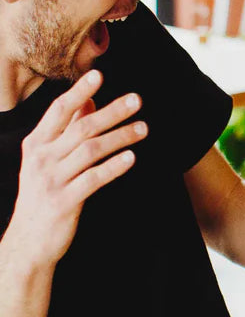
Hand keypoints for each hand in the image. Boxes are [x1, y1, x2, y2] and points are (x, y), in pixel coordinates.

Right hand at [6, 70, 147, 267]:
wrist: (28, 242)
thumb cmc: (44, 194)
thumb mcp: (48, 159)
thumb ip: (68, 129)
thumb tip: (88, 99)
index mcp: (36, 144)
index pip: (59, 111)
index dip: (79, 91)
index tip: (98, 74)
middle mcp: (41, 159)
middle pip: (81, 127)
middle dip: (112, 111)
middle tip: (137, 100)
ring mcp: (51, 181)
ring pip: (90, 151)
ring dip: (120, 137)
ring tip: (144, 129)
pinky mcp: (64, 202)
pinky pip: (93, 179)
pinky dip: (113, 167)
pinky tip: (131, 158)